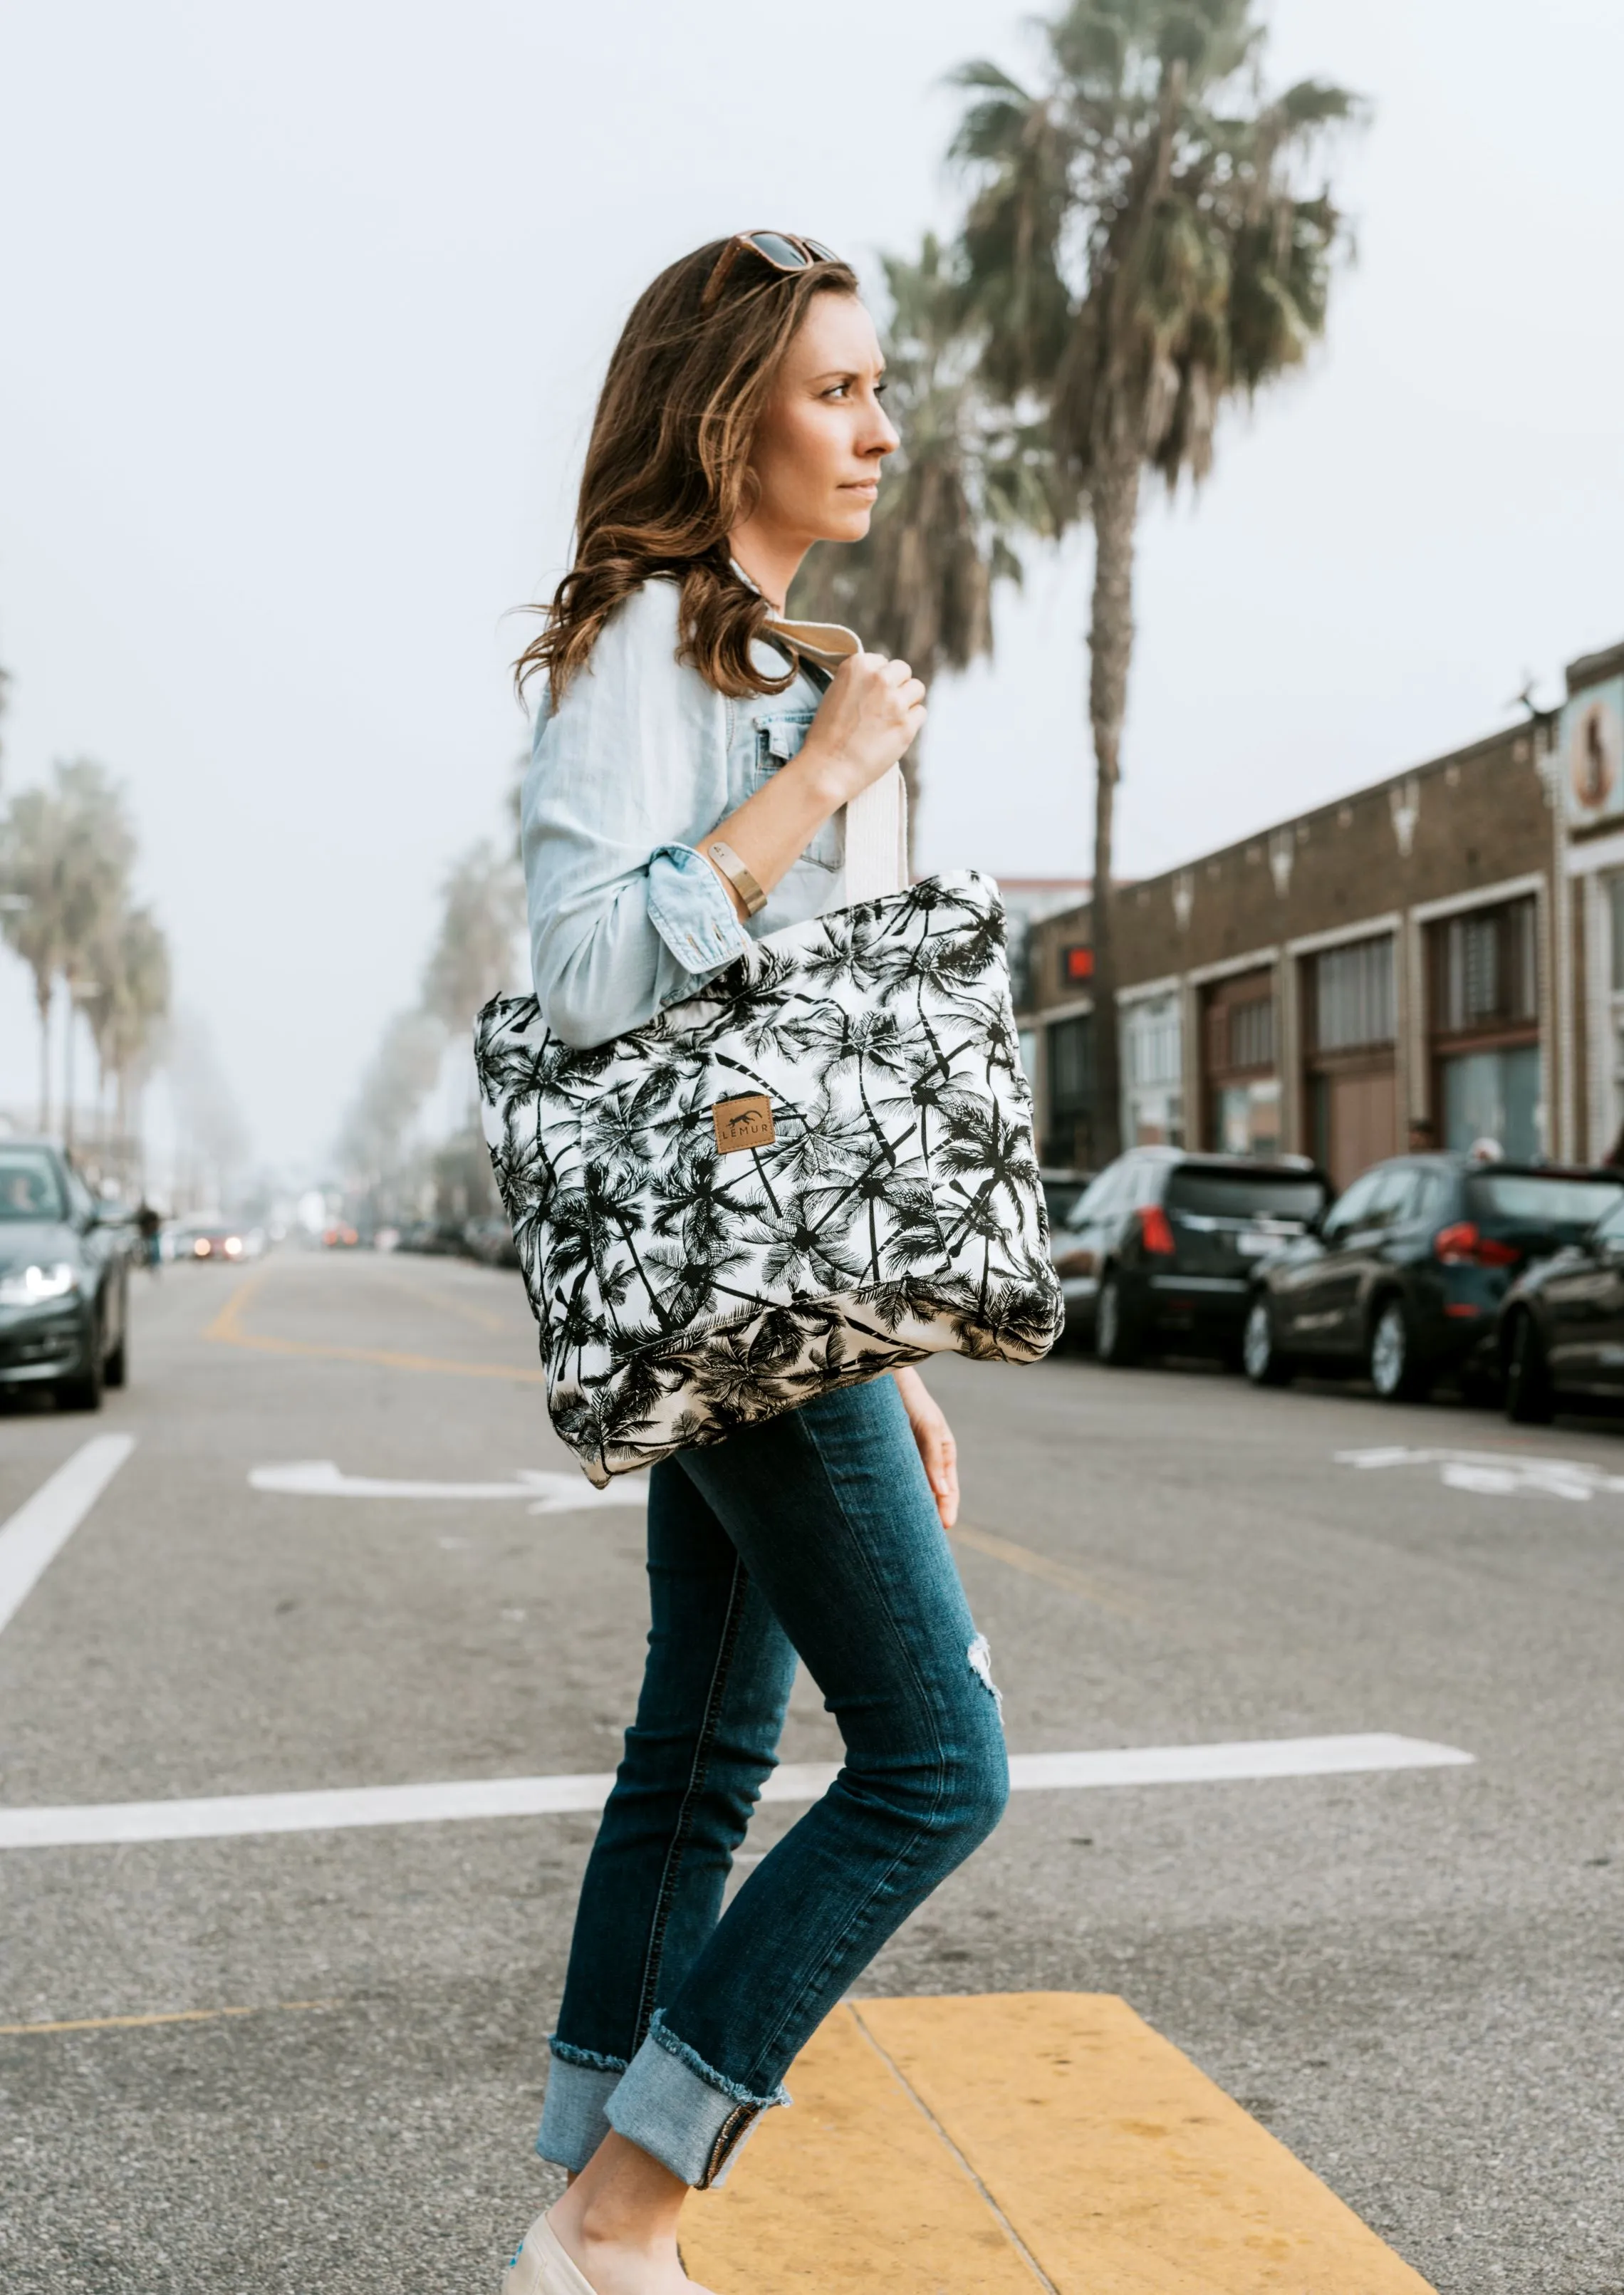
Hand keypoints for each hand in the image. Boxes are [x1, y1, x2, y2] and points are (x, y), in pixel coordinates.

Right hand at [798, 652, 925, 803]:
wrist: (828, 768)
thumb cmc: (827, 734)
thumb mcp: (836, 692)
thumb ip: (860, 680)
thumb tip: (882, 677)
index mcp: (858, 666)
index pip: (883, 661)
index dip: (879, 678)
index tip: (871, 694)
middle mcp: (879, 678)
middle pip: (903, 670)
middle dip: (897, 685)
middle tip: (884, 706)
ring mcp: (895, 702)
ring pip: (917, 689)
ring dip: (908, 701)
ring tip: (891, 718)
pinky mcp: (907, 725)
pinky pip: (921, 713)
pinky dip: (911, 722)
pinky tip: (894, 733)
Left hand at [894, 1366, 957, 1530]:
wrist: (878, 1376)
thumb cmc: (908, 1398)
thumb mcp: (925, 1427)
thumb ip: (932, 1459)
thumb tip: (942, 1493)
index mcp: (943, 1453)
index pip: (947, 1491)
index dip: (945, 1512)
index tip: (941, 1531)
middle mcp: (925, 1459)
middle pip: (928, 1496)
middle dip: (925, 1517)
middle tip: (918, 1544)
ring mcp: (905, 1458)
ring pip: (907, 1491)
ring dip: (904, 1509)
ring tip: (897, 1534)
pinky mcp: (884, 1456)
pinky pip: (889, 1481)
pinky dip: (887, 1496)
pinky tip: (877, 1510)